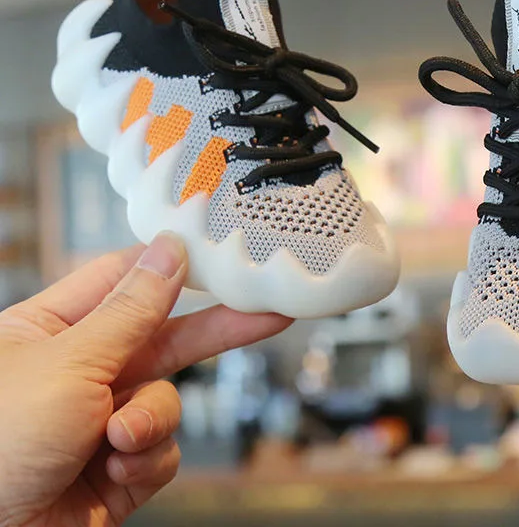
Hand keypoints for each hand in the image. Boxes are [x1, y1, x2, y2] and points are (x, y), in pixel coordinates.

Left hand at [0, 233, 292, 526]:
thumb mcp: (68, 364)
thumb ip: (131, 310)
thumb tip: (170, 251)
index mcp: (50, 329)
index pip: (122, 279)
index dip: (169, 265)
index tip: (217, 252)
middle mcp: (79, 371)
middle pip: (164, 336)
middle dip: (214, 330)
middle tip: (265, 311)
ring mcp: (100, 420)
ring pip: (167, 398)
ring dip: (151, 419)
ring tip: (117, 440)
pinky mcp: (118, 467)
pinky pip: (163, 448)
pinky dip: (144, 459)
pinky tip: (113, 471)